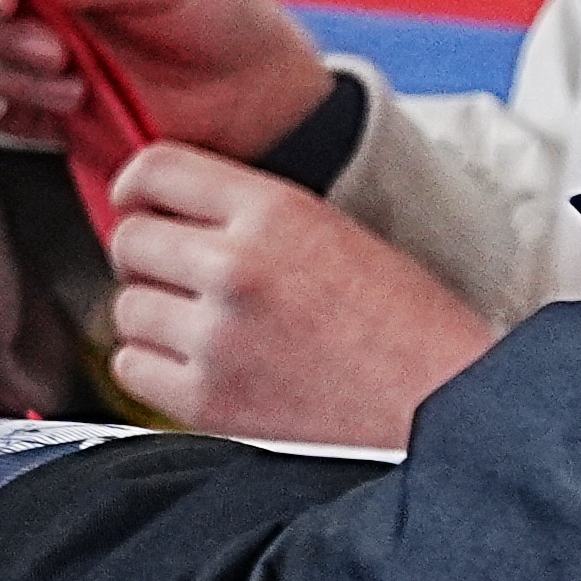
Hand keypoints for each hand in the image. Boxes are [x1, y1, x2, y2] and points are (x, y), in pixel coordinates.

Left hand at [93, 149, 504, 447]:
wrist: (455, 412)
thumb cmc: (412, 332)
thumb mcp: (338, 236)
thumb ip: (249, 217)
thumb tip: (165, 210)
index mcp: (276, 212)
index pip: (154, 168)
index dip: (137, 190)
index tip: (140, 207)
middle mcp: (237, 265)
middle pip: (128, 240)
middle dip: (149, 261)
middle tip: (183, 284)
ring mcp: (218, 336)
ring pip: (125, 308)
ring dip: (157, 321)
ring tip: (212, 335)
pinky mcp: (209, 401)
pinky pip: (132, 369)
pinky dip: (157, 372)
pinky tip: (206, 372)